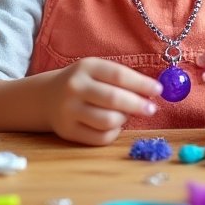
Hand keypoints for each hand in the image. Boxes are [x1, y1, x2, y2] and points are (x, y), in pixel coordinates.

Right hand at [44, 58, 161, 144]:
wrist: (46, 97)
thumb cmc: (83, 83)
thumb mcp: (97, 71)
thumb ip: (122, 79)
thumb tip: (153, 93)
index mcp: (86, 67)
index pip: (119, 75)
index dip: (142, 84)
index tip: (158, 90)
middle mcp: (75, 87)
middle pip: (114, 99)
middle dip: (138, 105)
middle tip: (152, 109)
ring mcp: (69, 110)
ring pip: (108, 121)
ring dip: (124, 119)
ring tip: (125, 115)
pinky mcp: (67, 131)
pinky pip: (100, 138)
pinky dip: (114, 133)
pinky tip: (114, 125)